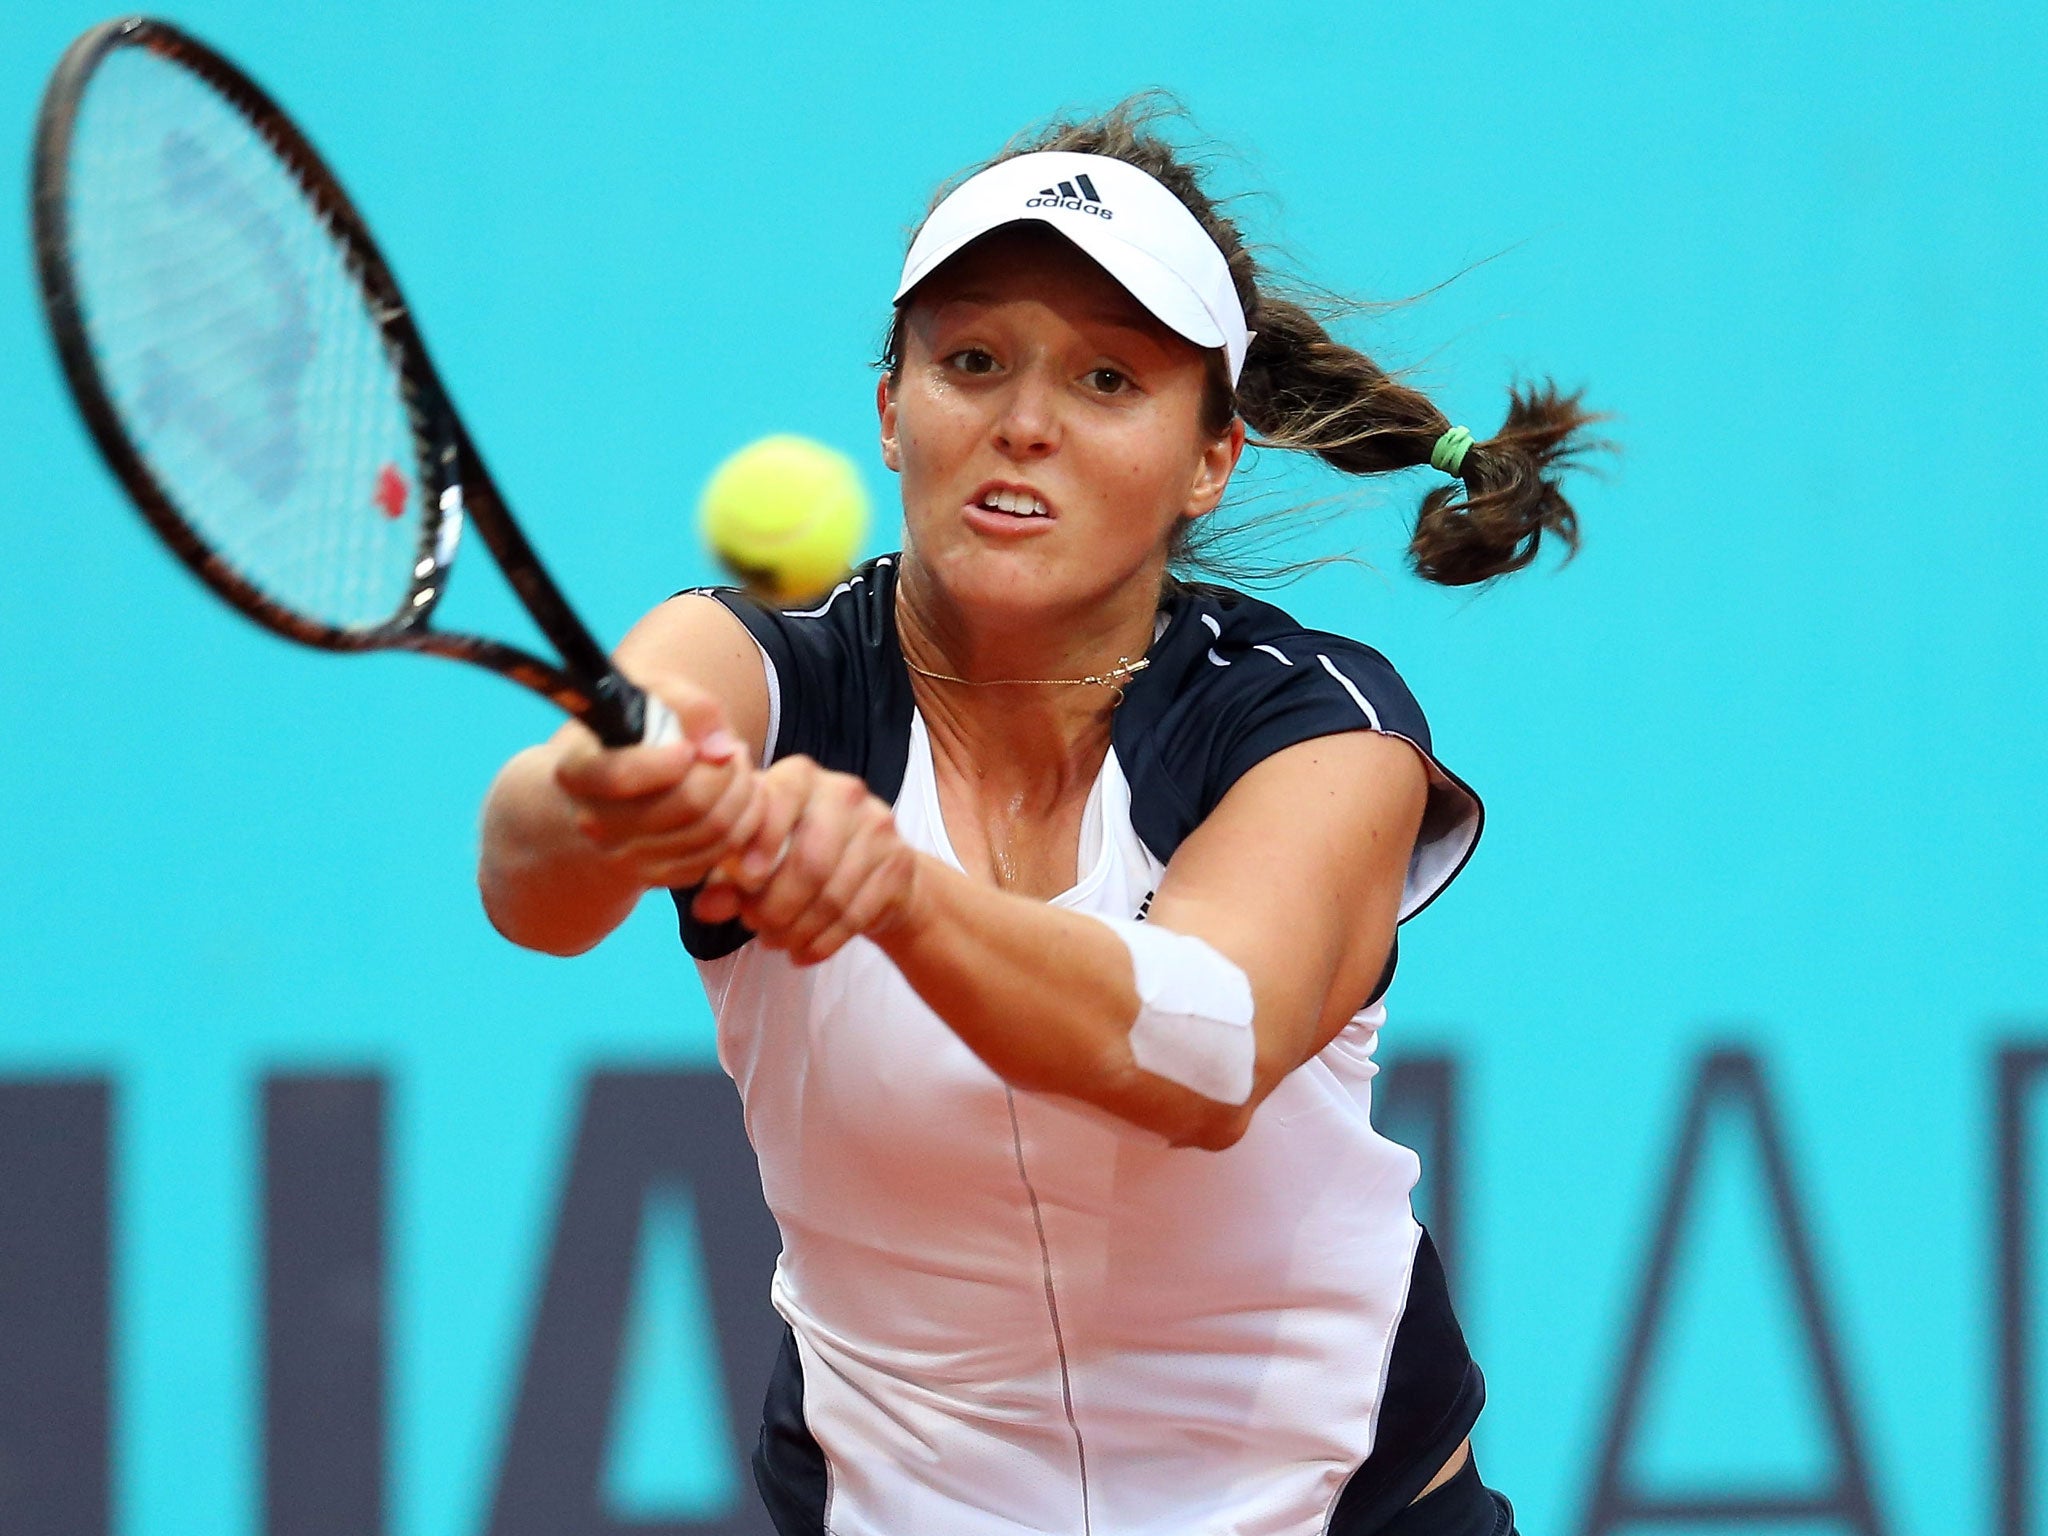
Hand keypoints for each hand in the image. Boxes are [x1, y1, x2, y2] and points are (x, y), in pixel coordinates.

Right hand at [552, 684, 765, 890]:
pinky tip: (738, 798)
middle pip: (687, 803)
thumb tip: (720, 749)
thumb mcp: (647, 696)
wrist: (602, 792)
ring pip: (712, 831)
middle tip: (734, 750)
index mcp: (578, 773)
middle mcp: (596, 822)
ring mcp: (625, 856)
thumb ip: (686, 706)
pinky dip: (742, 824)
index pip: (622, 776)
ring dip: (743, 795)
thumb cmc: (628, 733)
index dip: (668, 761)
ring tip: (740, 768)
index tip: (689, 746)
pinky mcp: (656, 876)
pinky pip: (717, 854)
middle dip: (727, 771)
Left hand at [692, 755, 918, 964]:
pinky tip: (802, 954)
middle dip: (775, 905)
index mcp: (800, 776)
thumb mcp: (755, 862)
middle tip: (754, 926)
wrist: (875, 873)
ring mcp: (877, 827)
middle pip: (810, 860)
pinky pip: (856, 915)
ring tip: (774, 942)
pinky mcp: (898, 864)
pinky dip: (822, 943)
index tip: (748, 880)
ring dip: (796, 929)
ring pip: (832, 894)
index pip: (780, 798)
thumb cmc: (798, 857)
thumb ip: (727, 880)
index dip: (762, 841)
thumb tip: (705, 908)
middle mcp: (844, 792)